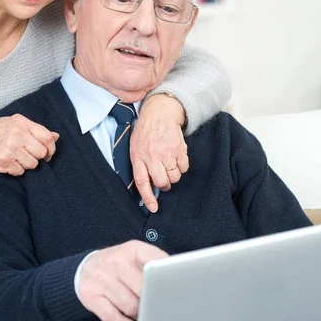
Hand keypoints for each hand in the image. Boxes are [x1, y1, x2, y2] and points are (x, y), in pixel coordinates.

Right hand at [0, 114, 59, 175]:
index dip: (51, 147)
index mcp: (22, 123)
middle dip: (38, 156)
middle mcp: (16, 134)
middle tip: (29, 155)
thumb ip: (35, 130)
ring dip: (27, 164)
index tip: (48, 153)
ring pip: (32, 164)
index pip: (46, 137)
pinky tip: (9, 162)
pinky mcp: (3, 161)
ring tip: (17, 157)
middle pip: (41, 152)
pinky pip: (20, 171)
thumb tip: (56, 136)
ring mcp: (9, 148)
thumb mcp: (16, 124)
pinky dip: (17, 169)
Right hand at [78, 240, 167, 320]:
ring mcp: (101, 279)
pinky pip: (114, 318)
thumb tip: (178, 280)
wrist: (86, 267)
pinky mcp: (91, 297)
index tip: (175, 292)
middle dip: (153, 301)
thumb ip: (157, 264)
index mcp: (132, 249)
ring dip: (141, 314)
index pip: (156, 263)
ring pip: (130, 307)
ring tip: (145, 313)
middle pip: (144, 290)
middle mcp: (115, 262)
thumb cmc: (119, 264)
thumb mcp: (138, 255)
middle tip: (159, 307)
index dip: (167, 280)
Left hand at [130, 94, 188, 212]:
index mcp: (138, 157)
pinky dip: (182, 166)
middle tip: (163, 178)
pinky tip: (176, 157)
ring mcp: (166, 153)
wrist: (160, 112)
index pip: (142, 182)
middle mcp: (152, 156)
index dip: (148, 198)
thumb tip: (147, 185)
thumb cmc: (146, 132)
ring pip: (174, 177)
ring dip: (173, 175)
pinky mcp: (179, 149)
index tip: (154, 208)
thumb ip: (140, 164)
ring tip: (169, 163)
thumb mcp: (135, 147)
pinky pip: (184, 167)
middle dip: (164, 184)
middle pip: (161, 182)